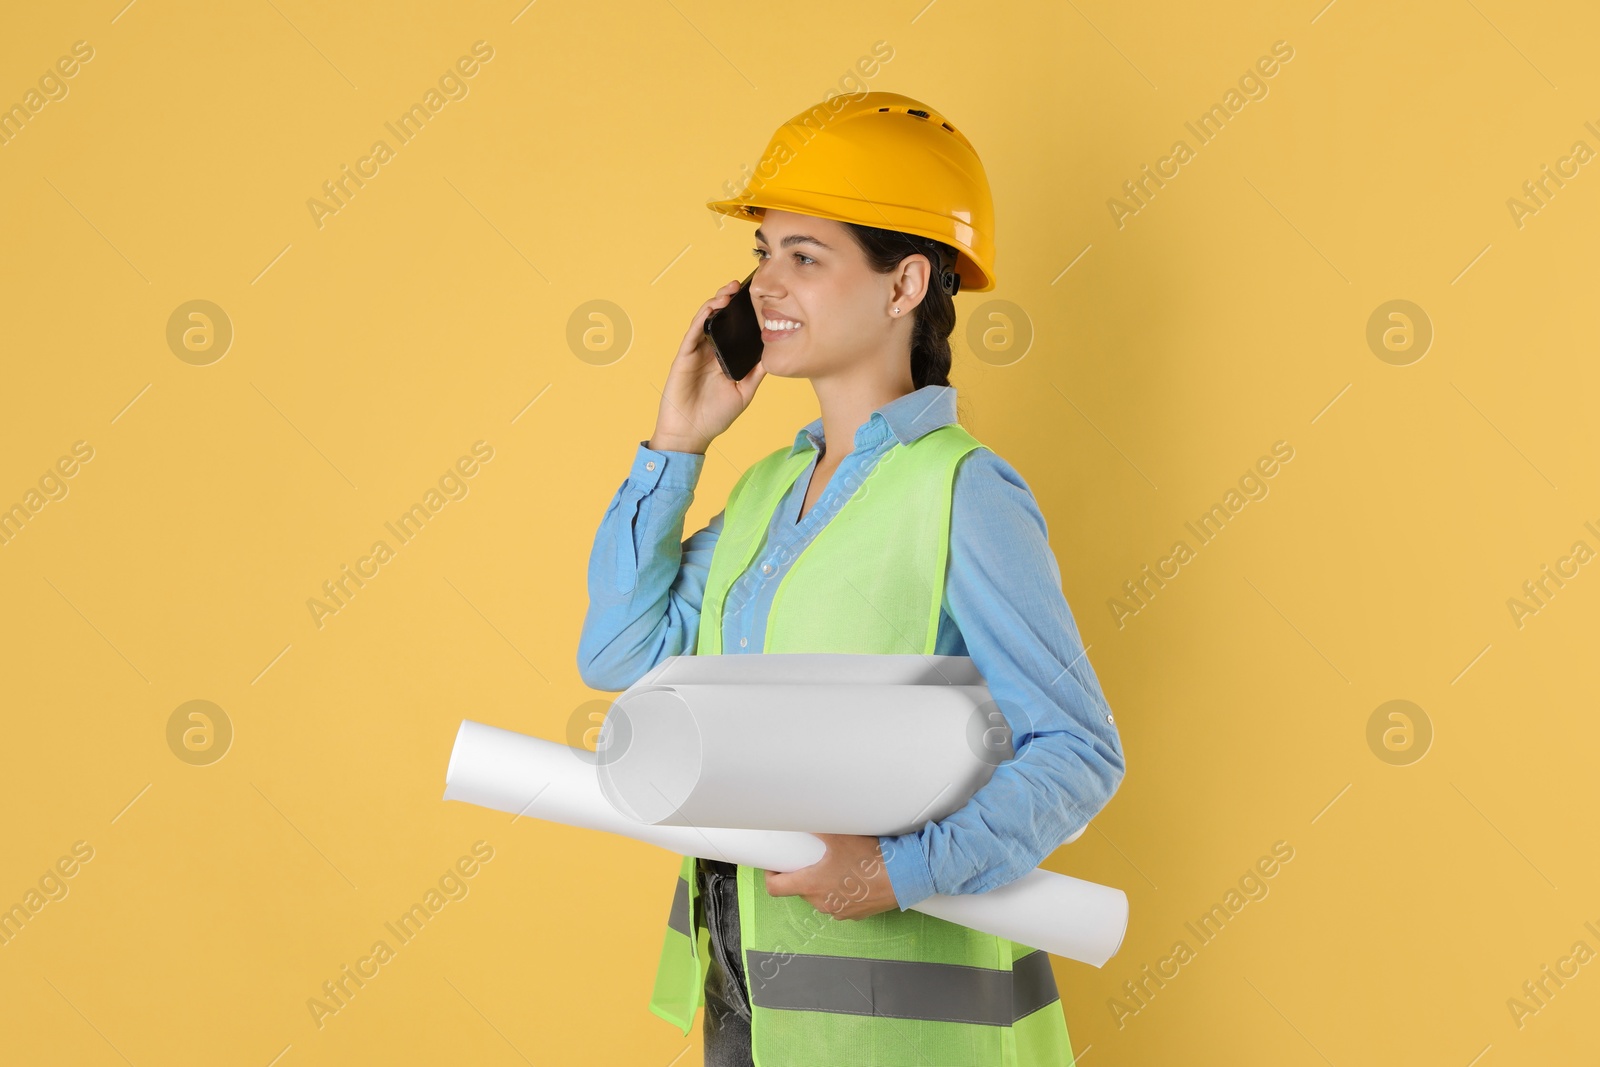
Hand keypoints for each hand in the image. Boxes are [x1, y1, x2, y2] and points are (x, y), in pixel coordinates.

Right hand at [648, 279, 768, 453]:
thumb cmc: (714, 416)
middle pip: (719, 318)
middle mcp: (709, 350)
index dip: (742, 312)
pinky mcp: (684, 356)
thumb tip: (774, 355)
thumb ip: (756, 372)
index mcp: (724, 357)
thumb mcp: (744, 392)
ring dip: (716, 302)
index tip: (756, 298)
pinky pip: (693, 332)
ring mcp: (696, 352)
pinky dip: (702, 318)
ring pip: (705, 319)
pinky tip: (712, 307)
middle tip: (741, 286)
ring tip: (729, 291)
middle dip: (729, 300)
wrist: (691, 433)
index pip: (733, 329)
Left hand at [763, 833, 900, 920]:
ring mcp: (840, 911)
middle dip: (803, 874)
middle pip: (800, 890)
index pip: (776, 888)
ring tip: (836, 866)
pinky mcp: (856, 914)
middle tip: (811, 858)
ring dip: (823, 884)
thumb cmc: (872, 859)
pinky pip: (840, 903)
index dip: (770, 876)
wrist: (905, 877)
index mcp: (812, 885)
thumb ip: (817, 824)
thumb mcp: (840, 836)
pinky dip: (841, 892)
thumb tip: (803, 813)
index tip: (775, 865)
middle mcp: (822, 903)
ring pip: (821, 897)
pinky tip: (853, 878)